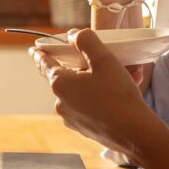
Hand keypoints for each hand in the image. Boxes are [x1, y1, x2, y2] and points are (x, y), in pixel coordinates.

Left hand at [30, 28, 161, 157]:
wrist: (134, 133)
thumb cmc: (117, 95)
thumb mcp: (103, 59)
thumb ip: (86, 41)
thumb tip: (74, 35)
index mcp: (60, 83)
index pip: (44, 63)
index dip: (40, 54)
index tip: (34, 50)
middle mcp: (62, 102)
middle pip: (68, 76)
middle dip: (87, 65)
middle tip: (104, 58)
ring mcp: (72, 118)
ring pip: (83, 90)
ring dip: (99, 80)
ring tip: (125, 74)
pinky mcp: (85, 128)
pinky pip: (90, 105)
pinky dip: (103, 96)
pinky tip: (123, 92)